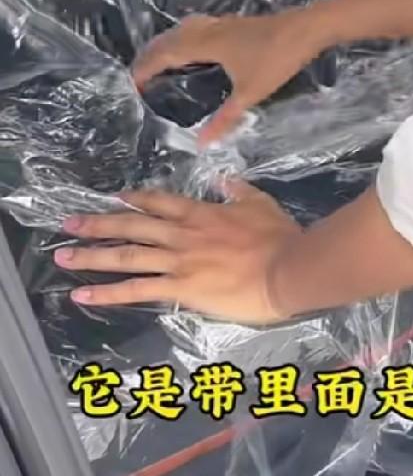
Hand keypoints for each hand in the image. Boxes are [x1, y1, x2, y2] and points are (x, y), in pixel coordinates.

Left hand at [55, 181, 306, 323]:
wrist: (286, 269)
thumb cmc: (278, 238)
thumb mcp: (260, 203)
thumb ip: (239, 190)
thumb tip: (225, 179)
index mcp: (201, 213)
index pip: (159, 202)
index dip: (135, 200)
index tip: (114, 198)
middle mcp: (181, 234)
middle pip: (132, 225)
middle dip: (98, 223)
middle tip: (68, 223)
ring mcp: (177, 261)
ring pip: (126, 255)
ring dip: (92, 255)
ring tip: (63, 256)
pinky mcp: (180, 288)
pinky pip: (136, 290)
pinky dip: (107, 292)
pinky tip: (83, 295)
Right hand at [132, 8, 325, 144]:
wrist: (306, 28)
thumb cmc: (276, 59)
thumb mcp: (250, 93)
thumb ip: (225, 118)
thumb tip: (201, 143)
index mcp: (205, 44)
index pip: (165, 54)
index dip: (146, 67)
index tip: (132, 83)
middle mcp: (208, 30)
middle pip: (169, 39)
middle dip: (150, 54)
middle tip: (137, 73)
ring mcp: (221, 24)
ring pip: (183, 30)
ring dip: (166, 43)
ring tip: (157, 60)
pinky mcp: (233, 23)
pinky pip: (197, 28)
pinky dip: (184, 38)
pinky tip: (193, 49)